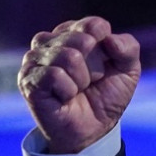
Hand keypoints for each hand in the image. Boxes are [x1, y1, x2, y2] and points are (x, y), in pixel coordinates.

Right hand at [17, 16, 140, 153]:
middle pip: (83, 40)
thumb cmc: (107, 96)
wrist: (95, 129)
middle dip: (95, 67)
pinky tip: (64, 97)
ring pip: (69, 56)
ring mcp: (35, 59)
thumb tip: (108, 39)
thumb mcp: (129, 70)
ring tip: (77, 89)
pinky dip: (68, 90)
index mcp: (74, 32)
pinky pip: (54, 75)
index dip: (107, 49)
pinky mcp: (27, 79)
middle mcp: (50, 41)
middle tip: (89, 82)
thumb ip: (128, 47)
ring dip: (82, 80)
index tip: (104, 65)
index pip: (94, 25)